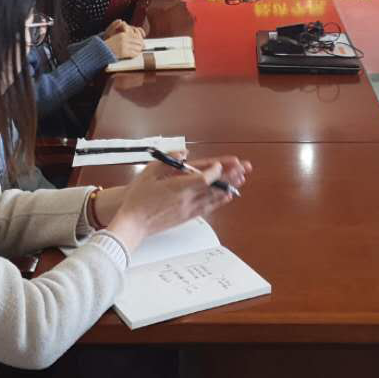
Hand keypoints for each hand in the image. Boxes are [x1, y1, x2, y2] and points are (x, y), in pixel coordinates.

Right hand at [103, 22, 145, 59]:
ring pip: (138, 48)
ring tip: (137, 51)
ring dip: (139, 50)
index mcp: (123, 34)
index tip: (141, 42)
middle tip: (142, 48)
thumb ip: (127, 36)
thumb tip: (136, 36)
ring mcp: (124, 46)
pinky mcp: (124, 52)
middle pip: (139, 41)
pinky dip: (135, 55)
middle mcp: (124, 39)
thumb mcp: (117, 36)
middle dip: (141, 45)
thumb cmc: (109, 45)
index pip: (137, 36)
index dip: (140, 39)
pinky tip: (134, 55)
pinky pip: (134, 54)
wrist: (102, 51)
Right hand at [103, 157, 252, 251]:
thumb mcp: (148, 172)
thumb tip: (184, 153)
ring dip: (229, 186)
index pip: (204, 177)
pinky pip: (208, 207)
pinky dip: (220, 201)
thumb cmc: (138, 198)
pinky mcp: (187, 217)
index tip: (224, 163)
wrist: (133, 224)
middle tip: (245, 168)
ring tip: (242, 179)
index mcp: (178, 186)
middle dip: (231, 175)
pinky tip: (228, 196)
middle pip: (214, 186)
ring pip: (214, 197)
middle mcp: (187, 198)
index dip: (217, 170)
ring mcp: (188, 209)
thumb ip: (168, 160)